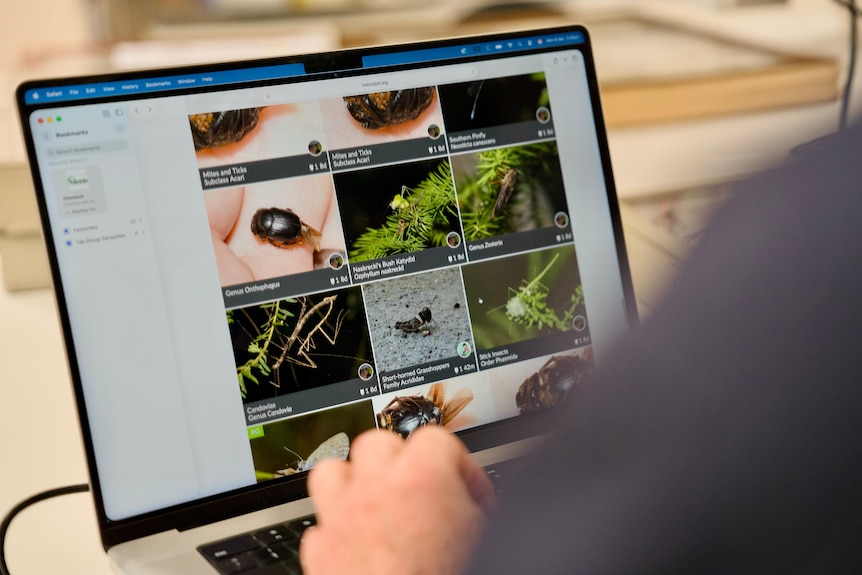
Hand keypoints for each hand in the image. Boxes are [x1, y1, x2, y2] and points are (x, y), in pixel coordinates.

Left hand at [300, 427, 494, 574]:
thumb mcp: (484, 538)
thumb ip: (477, 510)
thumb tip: (478, 506)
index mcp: (422, 478)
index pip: (438, 439)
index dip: (460, 468)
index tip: (470, 495)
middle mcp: (375, 489)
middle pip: (379, 443)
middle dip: (401, 463)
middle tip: (423, 492)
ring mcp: (341, 518)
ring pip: (334, 471)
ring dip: (355, 483)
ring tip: (378, 504)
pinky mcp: (320, 553)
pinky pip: (320, 524)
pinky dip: (337, 530)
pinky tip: (359, 547)